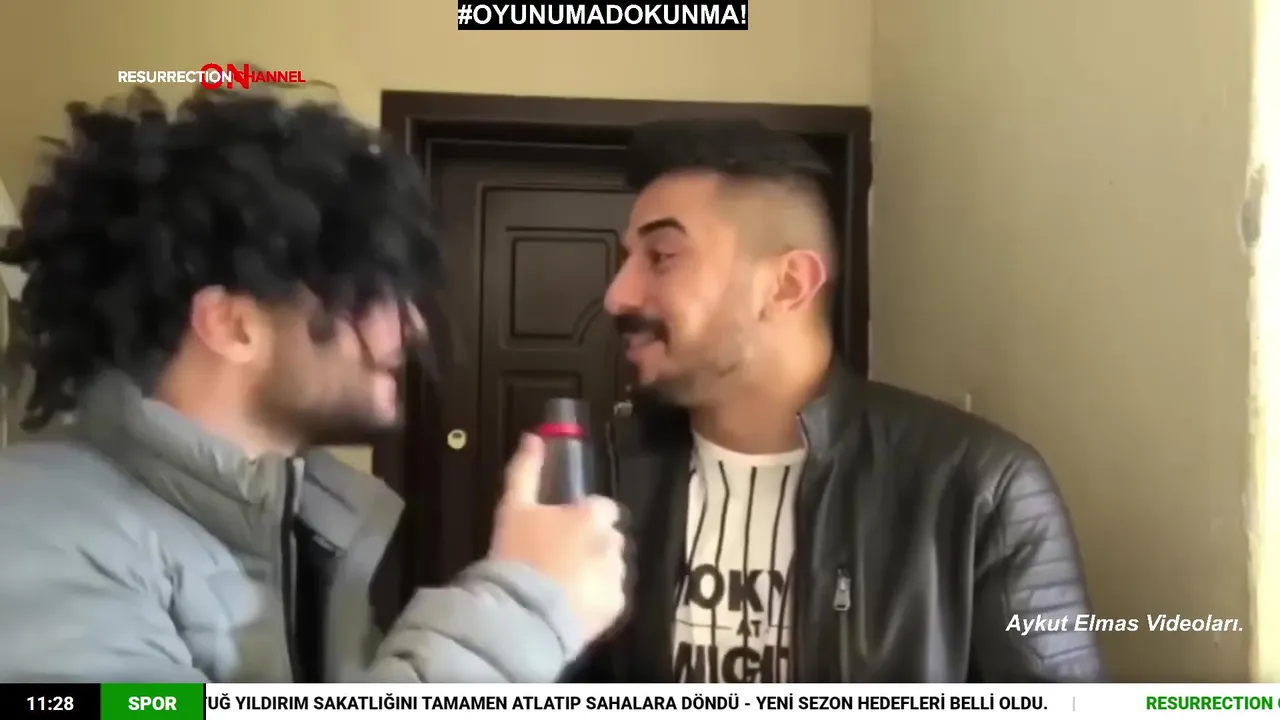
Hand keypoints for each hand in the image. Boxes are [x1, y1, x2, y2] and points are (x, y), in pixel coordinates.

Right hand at [488, 434, 625, 641]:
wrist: (521, 613)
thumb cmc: (517, 554)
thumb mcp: (513, 507)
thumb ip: (525, 471)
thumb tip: (533, 437)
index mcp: (592, 516)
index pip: (602, 508)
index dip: (583, 517)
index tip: (561, 530)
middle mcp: (610, 542)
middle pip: (608, 537)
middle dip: (591, 544)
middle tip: (559, 558)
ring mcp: (615, 575)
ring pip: (610, 566)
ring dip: (594, 570)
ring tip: (563, 584)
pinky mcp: (615, 606)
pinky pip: (610, 596)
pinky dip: (596, 598)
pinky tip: (570, 602)